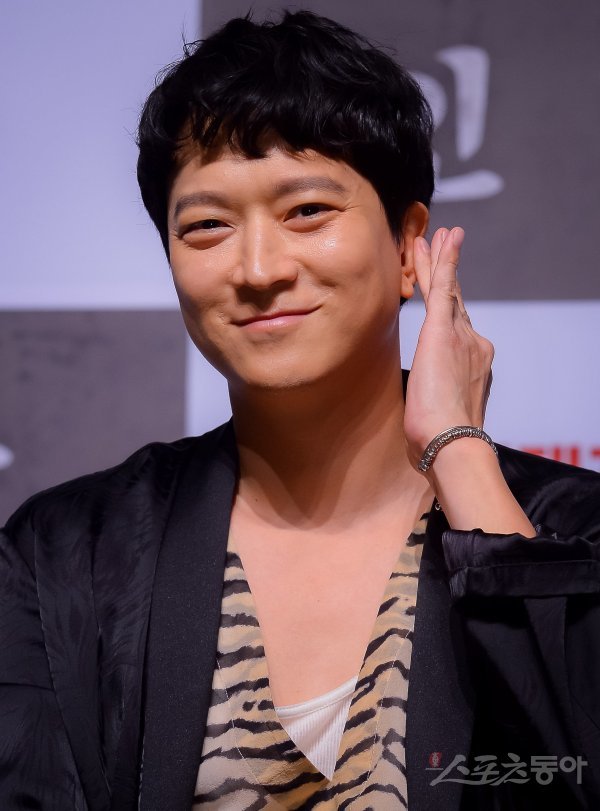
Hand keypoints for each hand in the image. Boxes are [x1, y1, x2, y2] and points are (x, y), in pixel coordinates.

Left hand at [404, 227, 493, 470]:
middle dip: (447, 271)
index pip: (455, 325)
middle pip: (455, 300)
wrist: (450, 441)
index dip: (448, 302)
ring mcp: (460, 335)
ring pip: (447, 289)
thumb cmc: (439, 439)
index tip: (441, 286)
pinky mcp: (442, 331)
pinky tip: (444, 240)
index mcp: (468, 364)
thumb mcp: (436, 413)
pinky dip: (444, 262)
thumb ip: (433, 399)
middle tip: (444, 242)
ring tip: (438, 234)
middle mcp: (472, 344)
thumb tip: (423, 410)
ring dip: (441, 260)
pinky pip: (443, 288)